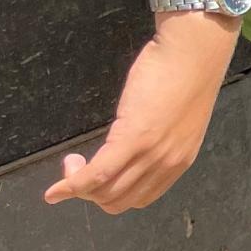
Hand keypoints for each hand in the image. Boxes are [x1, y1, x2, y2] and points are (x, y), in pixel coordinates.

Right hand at [44, 13, 239, 212]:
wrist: (195, 50)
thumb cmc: (185, 74)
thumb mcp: (176, 119)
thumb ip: (159, 139)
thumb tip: (135, 145)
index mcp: (179, 160)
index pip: (139, 197)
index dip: (111, 195)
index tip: (97, 178)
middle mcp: (167, 164)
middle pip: (119, 200)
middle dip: (91, 194)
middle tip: (79, 167)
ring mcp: (151, 153)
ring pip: (105, 192)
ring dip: (79, 187)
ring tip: (71, 164)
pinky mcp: (134, 138)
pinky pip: (96, 174)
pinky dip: (70, 186)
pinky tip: (54, 190)